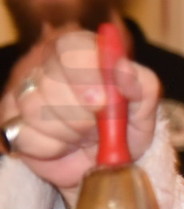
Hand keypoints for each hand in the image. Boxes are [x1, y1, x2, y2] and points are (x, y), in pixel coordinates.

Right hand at [0, 30, 160, 204]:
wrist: (105, 162)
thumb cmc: (124, 125)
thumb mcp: (144, 105)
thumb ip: (143, 83)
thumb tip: (124, 69)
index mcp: (81, 49)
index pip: (71, 46)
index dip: (86, 75)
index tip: (104, 102)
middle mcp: (46, 64)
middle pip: (51, 81)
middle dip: (82, 113)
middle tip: (97, 123)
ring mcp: (22, 92)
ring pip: (35, 109)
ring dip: (68, 132)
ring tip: (82, 134)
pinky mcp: (8, 121)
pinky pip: (24, 135)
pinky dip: (50, 148)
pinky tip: (62, 144)